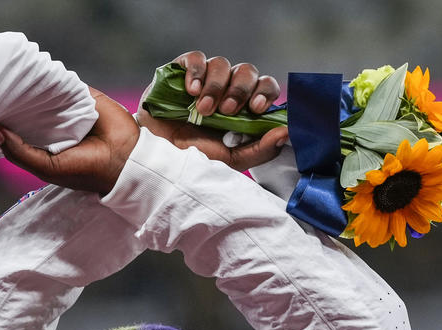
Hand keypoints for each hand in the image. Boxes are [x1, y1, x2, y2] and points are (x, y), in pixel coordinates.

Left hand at [0, 88, 139, 194]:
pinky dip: (51, 79)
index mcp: (43, 145)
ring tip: (9, 80)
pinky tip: (34, 75)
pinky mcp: (83, 96)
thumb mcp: (47, 167)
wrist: (124, 160)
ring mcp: (68, 110)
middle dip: (12, 102)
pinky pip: (63, 84)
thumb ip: (20, 152)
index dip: (2, 121)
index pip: (18, 129)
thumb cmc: (85, 170)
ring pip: (43, 94)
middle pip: (27, 109)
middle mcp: (54, 126)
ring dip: (30, 88)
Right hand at [137, 51, 288, 171]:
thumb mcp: (229, 161)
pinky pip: (196, 58)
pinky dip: (196, 72)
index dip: (264, 92)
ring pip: (222, 64)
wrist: (155, 156)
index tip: (256, 109)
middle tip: (227, 111)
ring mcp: (203, 78)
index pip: (264, 87)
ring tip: (203, 110)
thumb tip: (286, 133)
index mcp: (242, 107)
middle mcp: (225, 89)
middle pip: (246, 71)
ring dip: (215, 87)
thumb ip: (259, 150)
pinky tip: (191, 92)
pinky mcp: (181, 70)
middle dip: (239, 90)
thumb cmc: (192, 158)